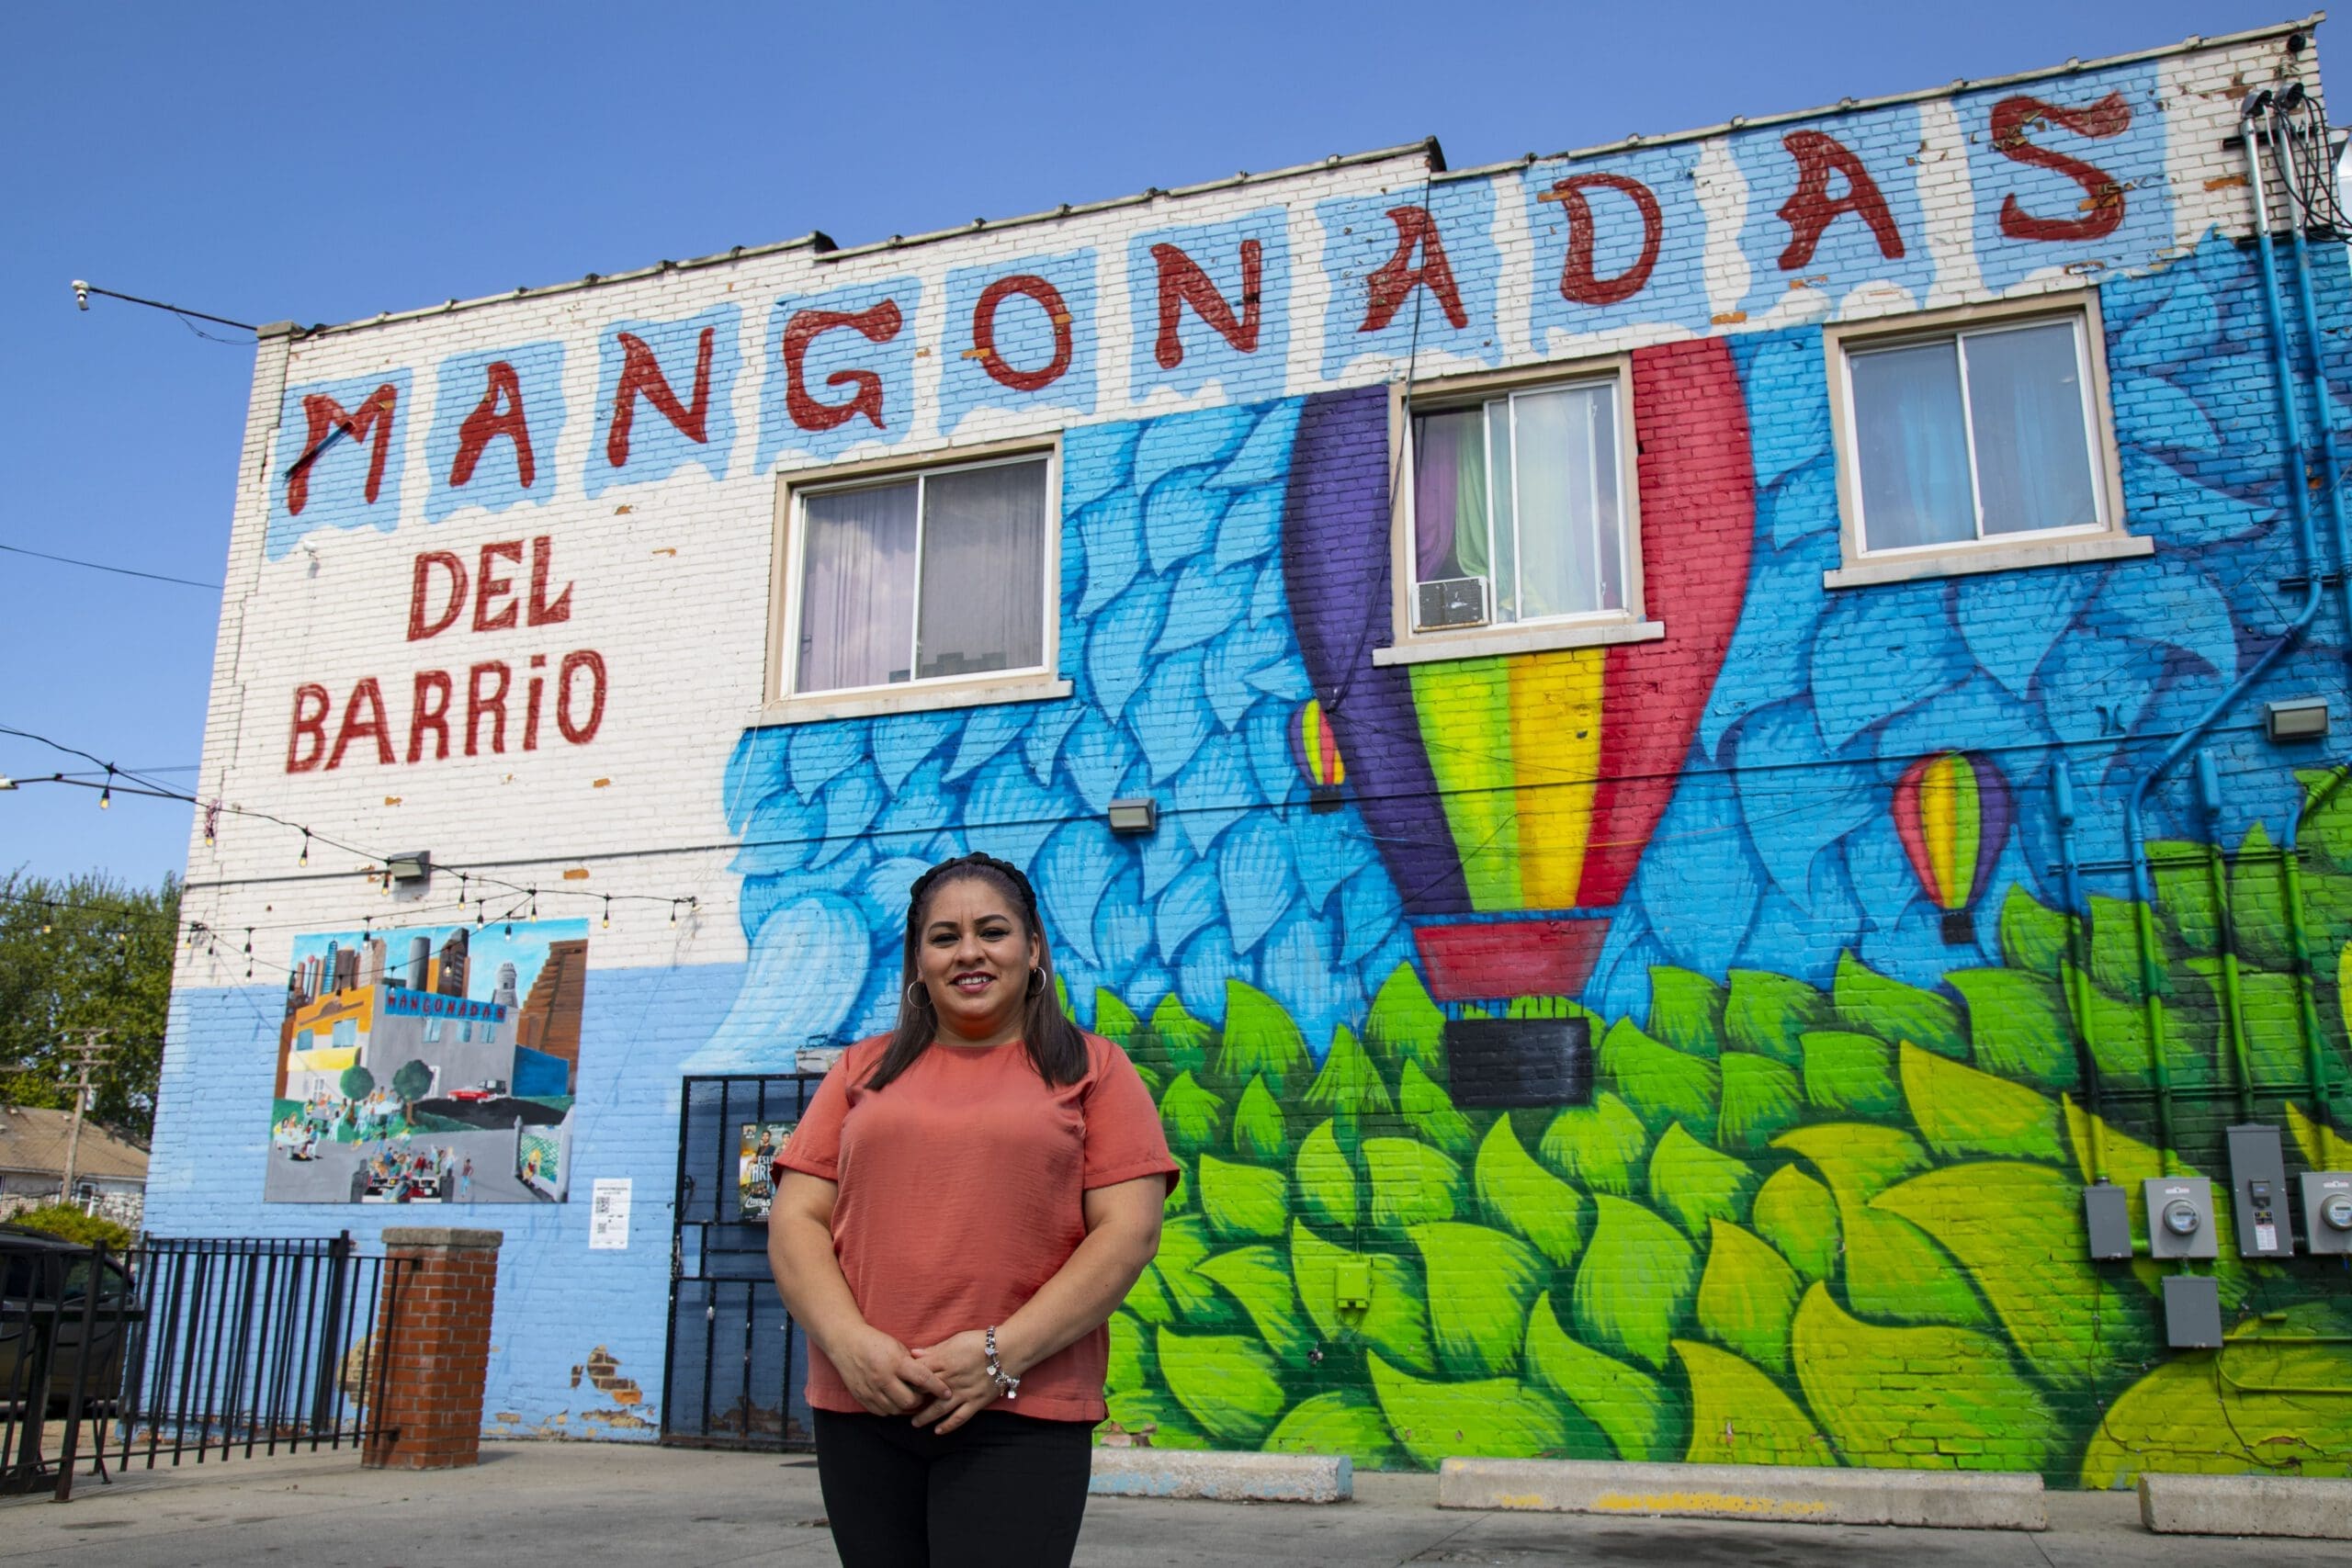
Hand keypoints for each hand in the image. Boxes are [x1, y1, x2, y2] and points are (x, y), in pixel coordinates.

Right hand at [833, 1325, 951, 1416]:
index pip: (923, 1379)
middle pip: (910, 1401)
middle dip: (920, 1400)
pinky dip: (891, 1408)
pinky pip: (882, 1412)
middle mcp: (883, 1378)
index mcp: (895, 1363)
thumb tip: (930, 1378)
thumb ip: (912, 1364)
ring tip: (909, 1398)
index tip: (948, 1393)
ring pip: (896, 1410)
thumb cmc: (875, 1342)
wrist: (846, 1343)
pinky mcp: (862, 1397)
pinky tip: (894, 1400)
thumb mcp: (898, 1347)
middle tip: (923, 1395)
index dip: (938, 1388)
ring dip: (906, 1406)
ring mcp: (871, 1390)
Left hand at [907, 1329, 1002, 1432]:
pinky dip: (948, 1425)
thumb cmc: (981, 1342)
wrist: (1008, 1351)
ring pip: (939, 1409)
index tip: (899, 1385)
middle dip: (912, 1401)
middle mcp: (951, 1380)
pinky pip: (960, 1417)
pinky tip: (938, 1431)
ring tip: (914, 1423)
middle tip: (901, 1407)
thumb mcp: (955, 1340)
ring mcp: (964, 1393)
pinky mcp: (976, 1402)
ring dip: (925, 1417)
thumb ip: (934, 1350)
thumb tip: (913, 1354)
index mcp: (945, 1362)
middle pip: (926, 1393)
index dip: (907, 1380)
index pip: (919, 1374)